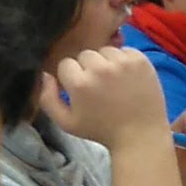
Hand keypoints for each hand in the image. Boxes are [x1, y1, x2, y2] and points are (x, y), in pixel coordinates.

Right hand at [46, 45, 174, 153]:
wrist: (140, 135)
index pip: (66, 64)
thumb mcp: (66, 122)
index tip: (81, 90)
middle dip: (88, 68)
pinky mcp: (140, 60)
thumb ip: (48, 99)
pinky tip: (127, 78)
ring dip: (106, 62)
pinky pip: (124, 50)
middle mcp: (100, 68)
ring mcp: (122, 62)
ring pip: (105, 50)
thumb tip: (45, 74)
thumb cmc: (101, 130)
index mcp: (80, 83)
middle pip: (85, 55)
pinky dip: (124, 61)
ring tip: (113, 81)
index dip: (71, 77)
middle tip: (99, 87)